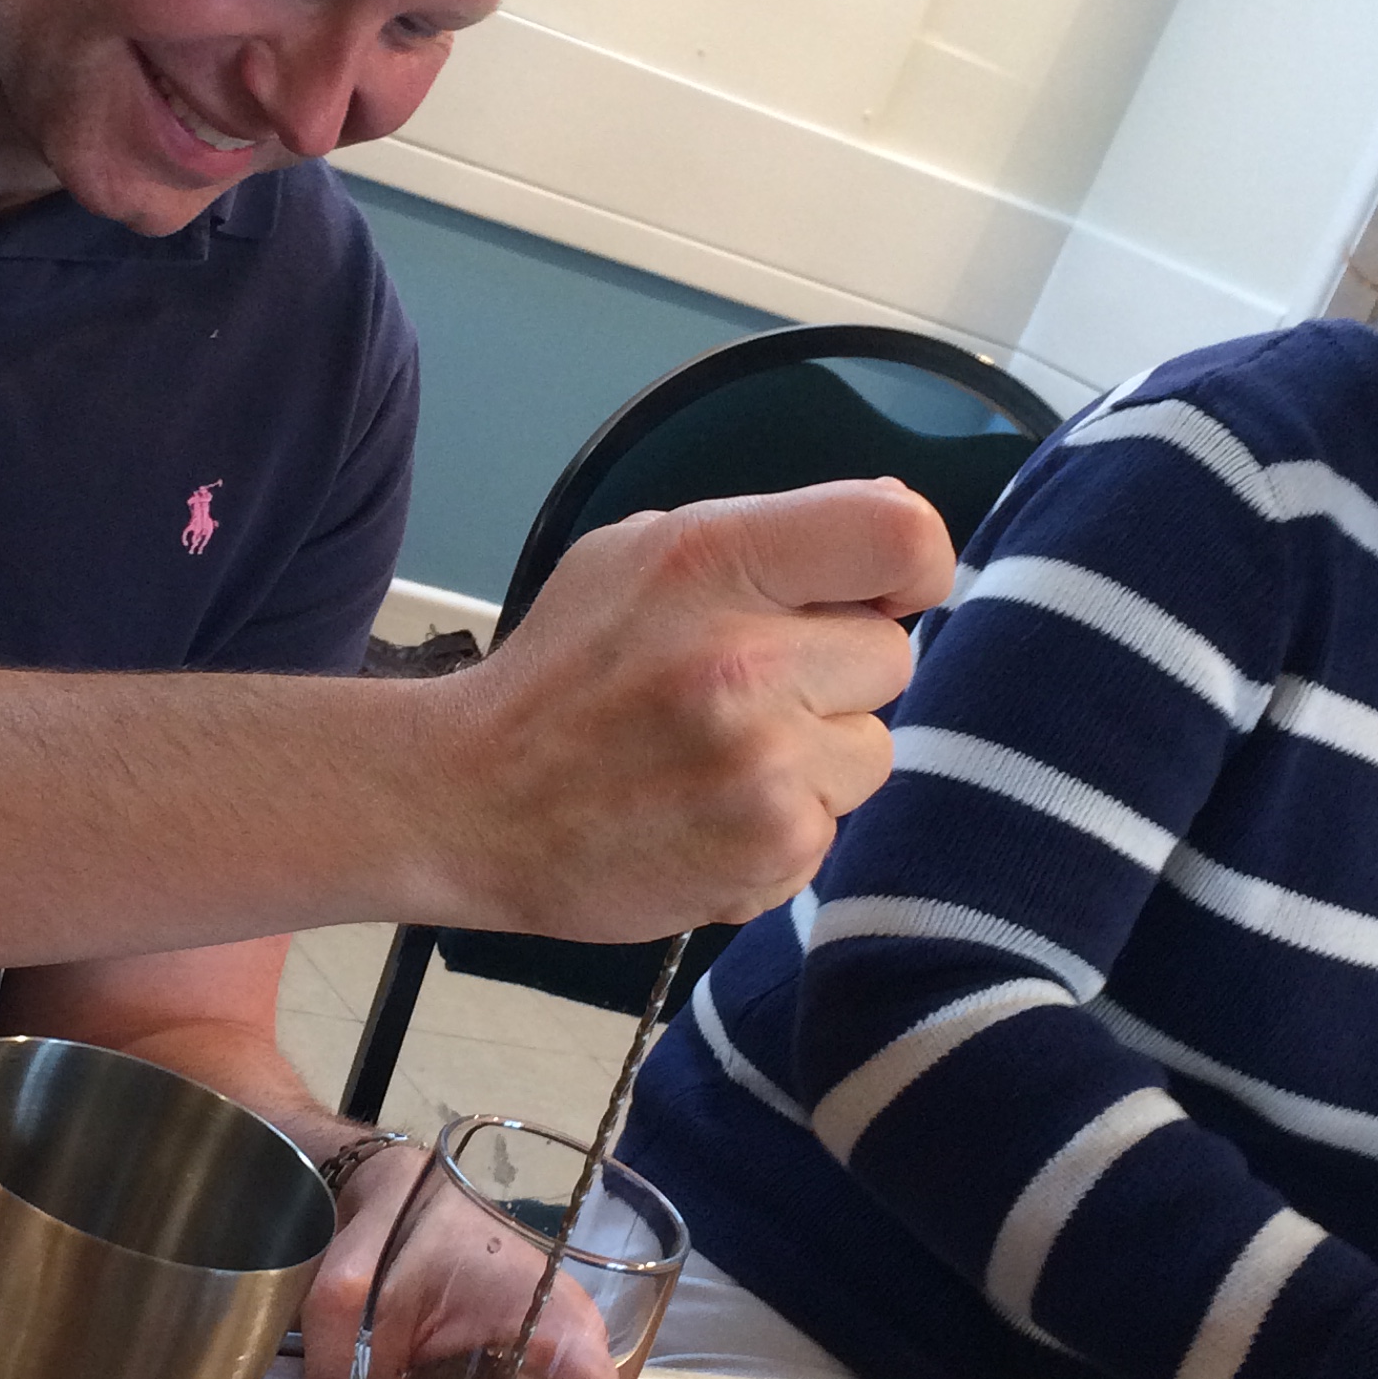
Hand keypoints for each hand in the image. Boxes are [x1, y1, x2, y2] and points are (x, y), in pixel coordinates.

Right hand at [428, 479, 953, 943]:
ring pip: (870, 751)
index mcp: (714, 559)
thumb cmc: (562, 675)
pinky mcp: (768, 850)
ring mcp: (761, 764)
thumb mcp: (636, 555)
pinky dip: (778, 829)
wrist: (467, 804)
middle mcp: (744, 659)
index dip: (910, 567)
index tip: (878, 595)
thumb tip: (900, 529)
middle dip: (832, 675)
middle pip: (892, 656)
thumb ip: (767, 535)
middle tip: (740, 691)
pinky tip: (704, 814)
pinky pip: (830, 828)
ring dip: (812, 759)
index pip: (901, 538)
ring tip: (714, 759)